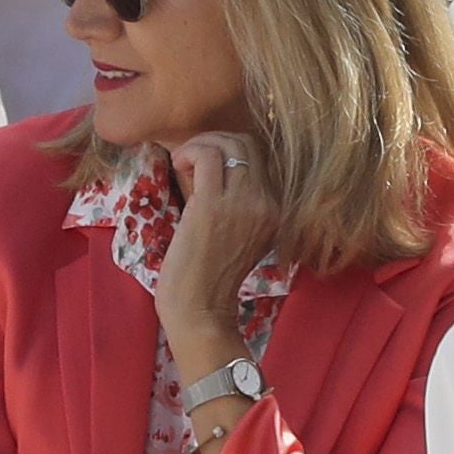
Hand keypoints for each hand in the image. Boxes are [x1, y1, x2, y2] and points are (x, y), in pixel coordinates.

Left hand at [154, 136, 283, 387]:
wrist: (200, 312)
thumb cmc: (209, 279)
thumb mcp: (238, 236)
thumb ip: (235, 203)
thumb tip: (210, 165)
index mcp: (276, 212)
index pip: (259, 159)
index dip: (229, 152)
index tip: (204, 167)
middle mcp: (267, 204)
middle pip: (248, 144)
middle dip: (215, 141)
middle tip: (191, 159)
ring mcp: (244, 203)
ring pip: (229, 144)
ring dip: (200, 144)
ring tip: (182, 163)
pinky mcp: (213, 206)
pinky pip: (207, 156)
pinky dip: (189, 152)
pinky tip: (177, 166)